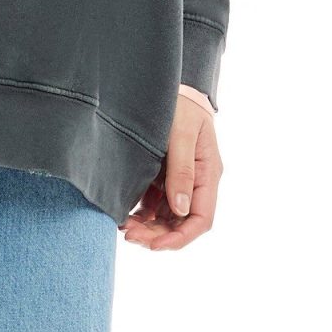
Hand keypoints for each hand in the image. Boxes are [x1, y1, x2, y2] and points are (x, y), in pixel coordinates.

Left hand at [123, 86, 221, 250]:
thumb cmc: (179, 105)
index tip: (153, 245)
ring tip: (123, 228)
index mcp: (208, 174)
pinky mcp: (164, 176)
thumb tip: (180, 208)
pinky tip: (124, 214)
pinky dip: (141, 214)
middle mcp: (197, 182)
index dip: (179, 238)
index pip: (201, 219)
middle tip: (128, 235)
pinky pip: (155, 205)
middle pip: (182, 222)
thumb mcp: (181, 134)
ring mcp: (180, 180)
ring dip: (148, 228)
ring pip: (167, 217)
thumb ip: (182, 170)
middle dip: (157, 235)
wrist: (171, 85)